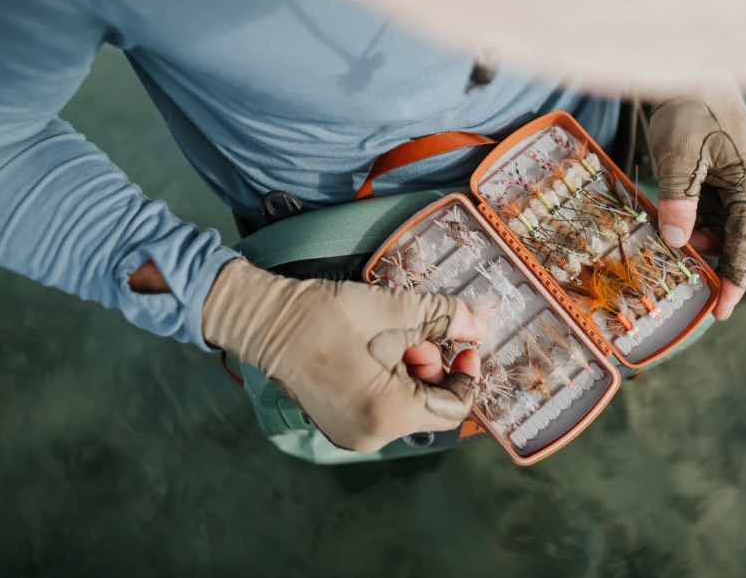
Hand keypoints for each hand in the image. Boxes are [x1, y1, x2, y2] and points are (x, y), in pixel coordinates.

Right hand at [202, 259, 485, 451]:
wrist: (266, 324)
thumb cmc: (325, 316)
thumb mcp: (393, 310)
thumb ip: (443, 317)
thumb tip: (480, 325)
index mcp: (389, 413)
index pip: (454, 407)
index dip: (466, 375)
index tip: (462, 344)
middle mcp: (373, 436)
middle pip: (431, 409)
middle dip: (434, 370)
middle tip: (415, 335)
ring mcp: (353, 436)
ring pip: (408, 409)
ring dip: (412, 375)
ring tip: (391, 340)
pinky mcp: (340, 428)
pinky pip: (384, 412)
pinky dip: (392, 385)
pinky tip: (376, 355)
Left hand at [649, 77, 745, 319]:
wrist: (696, 75)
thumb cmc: (690, 109)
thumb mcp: (678, 156)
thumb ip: (679, 199)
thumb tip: (679, 242)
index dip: (734, 283)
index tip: (721, 311)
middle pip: (742, 245)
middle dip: (713, 266)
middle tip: (682, 284)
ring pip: (727, 234)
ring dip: (698, 242)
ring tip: (667, 236)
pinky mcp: (734, 184)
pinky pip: (718, 217)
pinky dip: (696, 225)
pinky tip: (673, 221)